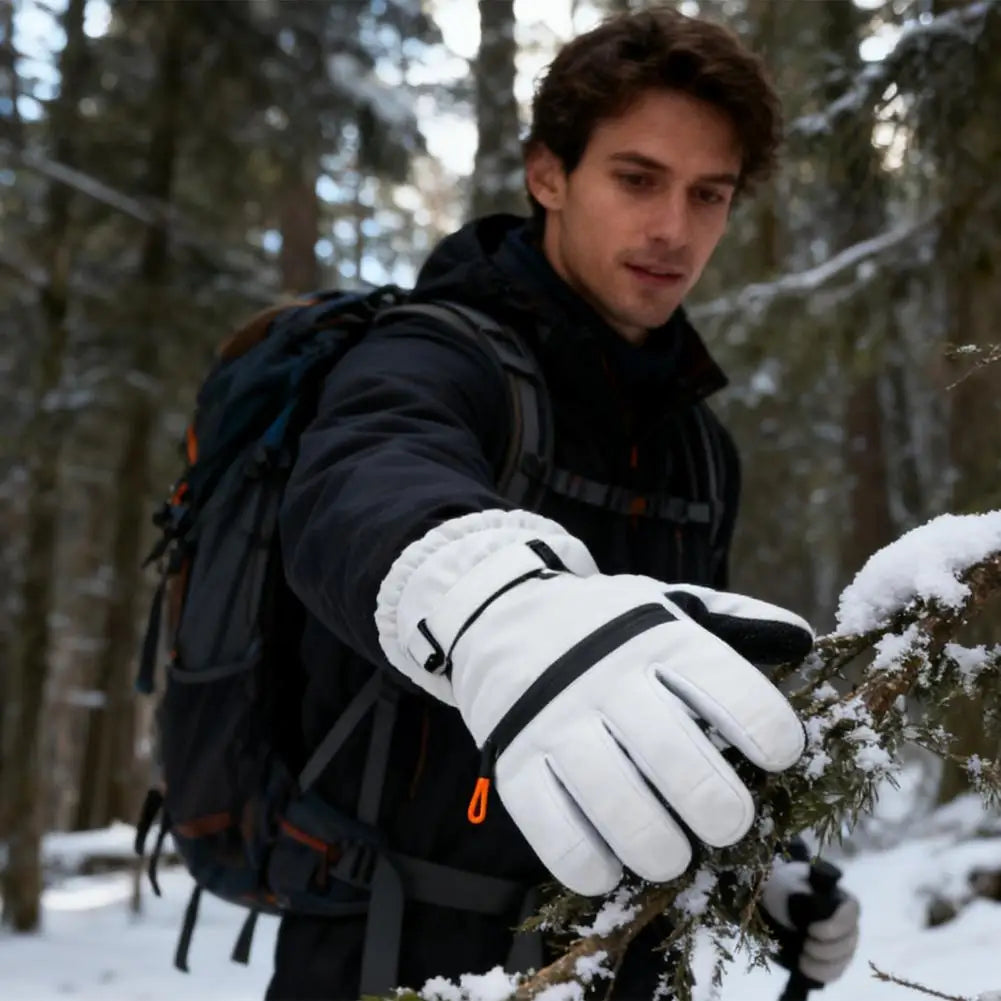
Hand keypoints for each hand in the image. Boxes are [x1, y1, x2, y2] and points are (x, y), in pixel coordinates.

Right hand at [377, 511, 813, 895]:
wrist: (500, 617)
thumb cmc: (605, 627)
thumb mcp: (667, 606)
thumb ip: (736, 621)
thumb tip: (805, 643)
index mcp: (660, 638)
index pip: (734, 695)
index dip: (772, 736)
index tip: (778, 757)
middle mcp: (607, 679)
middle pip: (682, 765)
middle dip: (723, 813)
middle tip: (727, 821)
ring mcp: (554, 723)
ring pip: (623, 812)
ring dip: (664, 852)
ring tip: (673, 852)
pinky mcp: (514, 764)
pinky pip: (559, 839)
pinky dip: (595, 868)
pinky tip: (611, 862)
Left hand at [762, 857, 860, 984]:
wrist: (775, 907)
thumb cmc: (785, 890)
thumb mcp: (787, 884)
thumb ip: (798, 890)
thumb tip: (807, 898)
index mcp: (841, 899)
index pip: (851, 912)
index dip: (834, 925)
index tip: (811, 929)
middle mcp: (848, 923)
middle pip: (849, 942)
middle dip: (825, 948)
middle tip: (804, 944)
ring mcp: (844, 944)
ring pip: (843, 960)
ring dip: (821, 963)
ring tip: (802, 957)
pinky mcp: (834, 961)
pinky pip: (834, 972)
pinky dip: (819, 973)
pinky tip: (804, 966)